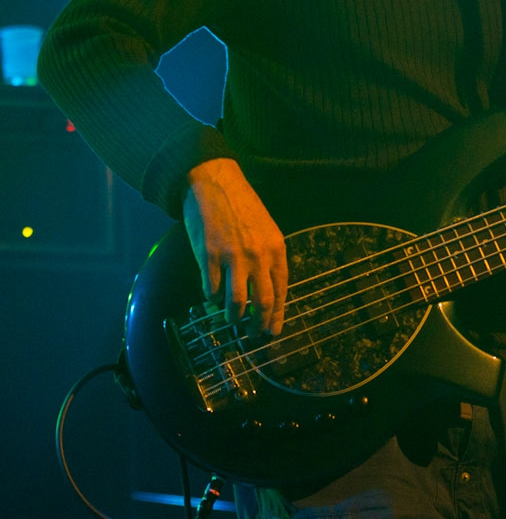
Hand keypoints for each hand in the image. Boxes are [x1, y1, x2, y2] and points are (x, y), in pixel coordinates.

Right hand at [183, 158, 287, 334]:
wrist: (216, 182)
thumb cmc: (242, 206)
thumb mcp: (266, 229)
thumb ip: (268, 257)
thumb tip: (265, 288)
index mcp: (277, 248)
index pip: (282, 290)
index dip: (278, 314)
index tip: (274, 330)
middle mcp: (259, 255)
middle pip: (264, 301)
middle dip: (259, 324)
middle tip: (254, 335)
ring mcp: (234, 257)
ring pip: (238, 302)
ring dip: (235, 317)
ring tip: (232, 321)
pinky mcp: (209, 256)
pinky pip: (212, 289)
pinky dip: (212, 299)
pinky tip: (212, 300)